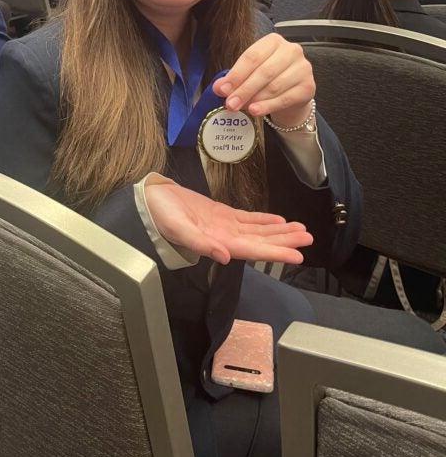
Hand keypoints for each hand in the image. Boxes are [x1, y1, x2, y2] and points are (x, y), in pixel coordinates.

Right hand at [145, 181, 312, 265]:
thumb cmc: (159, 214)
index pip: (252, 250)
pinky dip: (263, 220)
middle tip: (309, 238)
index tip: (297, 255)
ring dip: (279, 231)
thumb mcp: (177, 228)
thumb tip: (224, 257)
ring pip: (257, 230)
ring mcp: (223, 225)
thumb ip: (200, 243)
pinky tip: (278, 220)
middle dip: (285, 240)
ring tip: (301, 229)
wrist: (148, 199)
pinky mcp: (219, 213)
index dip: (275, 252)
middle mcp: (225, 236)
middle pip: (260, 240)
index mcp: (217, 241)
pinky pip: (246, 218)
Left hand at [212, 33, 315, 127]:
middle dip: (244, 89)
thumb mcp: (249, 73)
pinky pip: (286, 98)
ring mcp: (303, 68)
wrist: (292, 92)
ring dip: (255, 99)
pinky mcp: (309, 86)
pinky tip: (256, 111)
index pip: (252, 56)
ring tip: (241, 108)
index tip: (222, 90)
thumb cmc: (268, 77)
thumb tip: (218, 87)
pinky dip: (268, 106)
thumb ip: (234, 78)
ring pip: (274, 85)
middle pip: (264, 72)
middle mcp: (291, 50)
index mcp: (273, 41)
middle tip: (230, 104)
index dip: (236, 74)